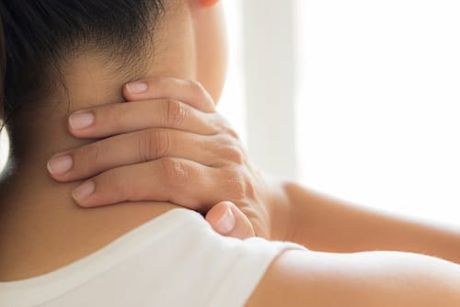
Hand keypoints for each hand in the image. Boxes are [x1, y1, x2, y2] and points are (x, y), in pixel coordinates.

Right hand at [47, 77, 289, 239]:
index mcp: (227, 186)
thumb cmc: (239, 223)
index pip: (168, 176)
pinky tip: (126, 90)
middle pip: (159, 141)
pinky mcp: (215, 112)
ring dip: (116, 116)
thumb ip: (235, 231)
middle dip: (104, 153)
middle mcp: (224, 152)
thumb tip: (221, 215)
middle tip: (61, 165)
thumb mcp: (242, 239)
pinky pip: (187, 90)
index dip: (122, 183)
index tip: (82, 195)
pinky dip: (157, 85)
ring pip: (165, 111)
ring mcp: (220, 127)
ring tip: (74, 124)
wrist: (258, 197)